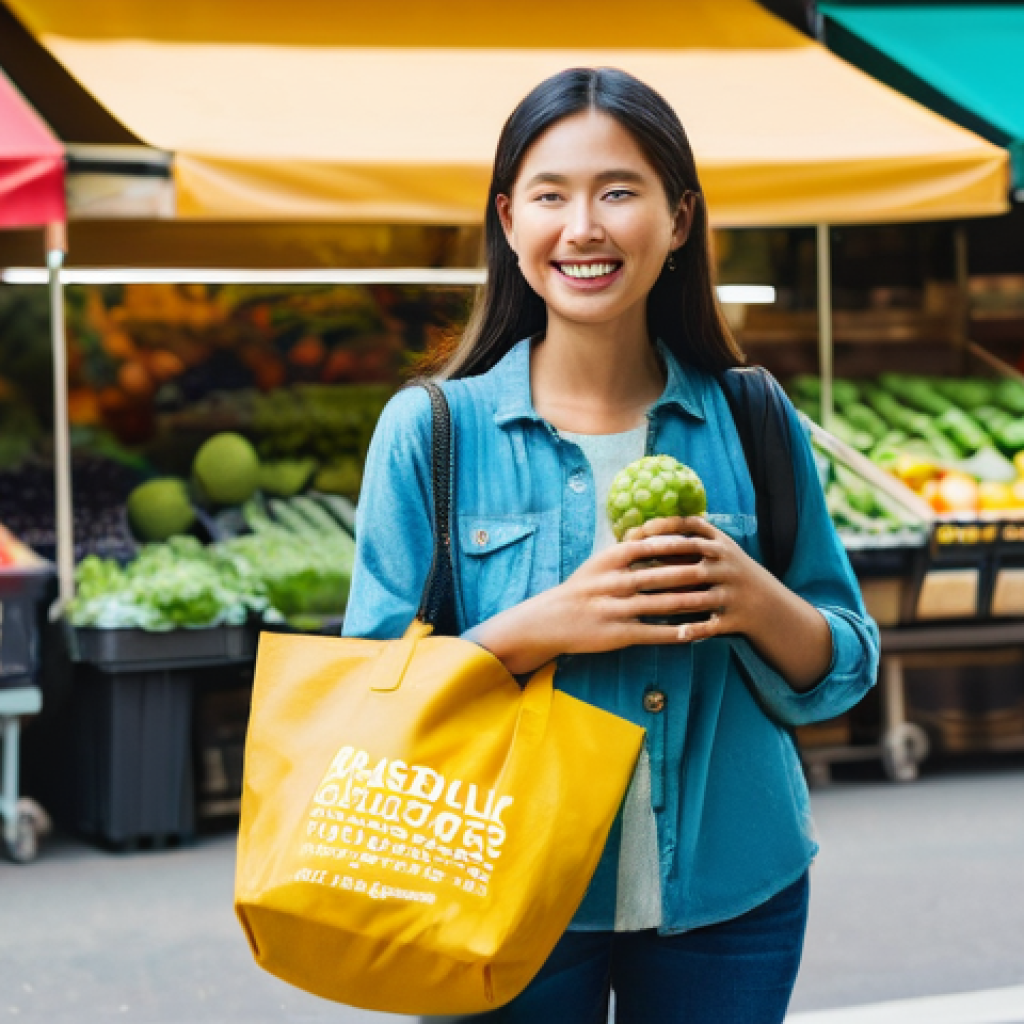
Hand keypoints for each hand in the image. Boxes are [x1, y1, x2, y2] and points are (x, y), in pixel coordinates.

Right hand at [538, 528, 723, 654]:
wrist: (549, 621)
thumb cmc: (581, 589)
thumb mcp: (599, 563)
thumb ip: (627, 551)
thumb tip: (659, 534)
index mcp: (609, 560)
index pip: (649, 546)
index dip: (678, 545)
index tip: (701, 543)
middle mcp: (613, 583)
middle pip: (661, 575)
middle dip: (692, 573)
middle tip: (718, 571)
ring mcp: (615, 609)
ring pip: (662, 605)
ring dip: (691, 603)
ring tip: (715, 601)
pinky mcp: (617, 634)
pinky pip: (654, 633)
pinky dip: (677, 633)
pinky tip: (696, 632)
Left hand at [622, 516, 775, 641]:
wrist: (773, 609)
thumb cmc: (732, 578)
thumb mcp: (719, 554)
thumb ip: (687, 546)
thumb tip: (641, 536)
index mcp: (723, 546)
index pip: (694, 526)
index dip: (667, 524)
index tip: (641, 529)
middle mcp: (729, 564)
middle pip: (693, 555)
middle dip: (662, 552)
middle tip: (634, 556)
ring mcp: (734, 591)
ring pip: (698, 594)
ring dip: (671, 598)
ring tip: (644, 600)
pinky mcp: (737, 617)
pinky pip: (713, 624)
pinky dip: (695, 629)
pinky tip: (674, 632)